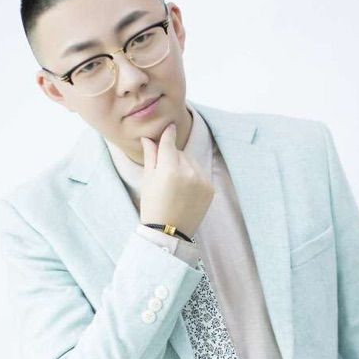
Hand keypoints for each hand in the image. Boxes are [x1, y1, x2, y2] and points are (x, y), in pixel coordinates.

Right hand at [139, 122, 214, 238]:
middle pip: (180, 153)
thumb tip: (148, 138)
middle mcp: (188, 172)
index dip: (168, 133)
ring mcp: (201, 180)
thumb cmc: (153, 206)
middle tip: (164, 174)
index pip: (169, 142)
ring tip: (175, 185)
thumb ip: (151, 156)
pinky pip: (200, 173)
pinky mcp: (210, 188)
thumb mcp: (148, 180)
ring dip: (184, 166)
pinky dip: (194, 177)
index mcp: (169, 169)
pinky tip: (185, 190)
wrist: (168, 232)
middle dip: (172, 158)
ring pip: (191, 162)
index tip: (169, 126)